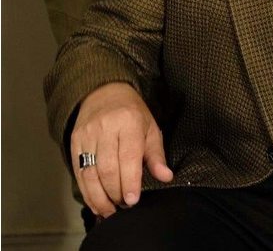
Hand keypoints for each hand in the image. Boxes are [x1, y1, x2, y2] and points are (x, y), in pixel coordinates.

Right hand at [70, 82, 172, 217]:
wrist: (103, 92)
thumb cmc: (133, 114)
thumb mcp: (150, 128)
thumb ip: (156, 155)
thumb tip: (166, 177)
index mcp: (128, 123)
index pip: (128, 156)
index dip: (129, 181)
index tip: (133, 200)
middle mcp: (105, 129)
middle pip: (107, 168)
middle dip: (115, 192)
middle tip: (124, 207)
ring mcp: (86, 136)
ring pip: (89, 173)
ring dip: (99, 197)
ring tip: (109, 211)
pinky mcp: (74, 143)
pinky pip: (78, 172)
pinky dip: (87, 191)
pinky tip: (96, 203)